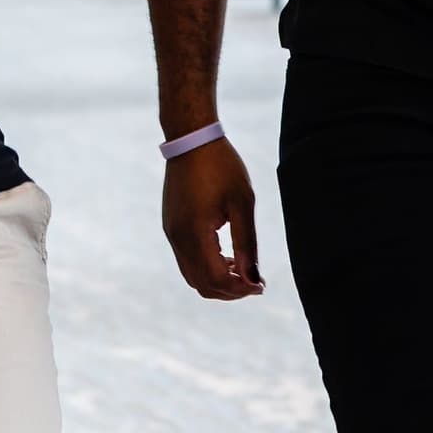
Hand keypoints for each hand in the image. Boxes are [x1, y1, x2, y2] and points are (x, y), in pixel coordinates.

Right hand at [162, 139, 263, 300]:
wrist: (191, 141)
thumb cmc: (222, 167)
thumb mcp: (242, 204)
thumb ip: (246, 244)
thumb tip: (253, 278)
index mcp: (195, 233)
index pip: (217, 279)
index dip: (240, 289)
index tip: (262, 285)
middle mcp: (178, 238)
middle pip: (202, 285)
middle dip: (230, 291)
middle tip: (255, 283)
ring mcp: (172, 234)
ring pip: (192, 276)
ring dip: (217, 281)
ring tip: (242, 271)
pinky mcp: (171, 228)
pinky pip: (186, 261)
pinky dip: (206, 268)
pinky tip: (226, 258)